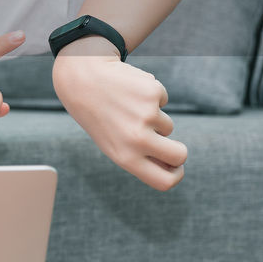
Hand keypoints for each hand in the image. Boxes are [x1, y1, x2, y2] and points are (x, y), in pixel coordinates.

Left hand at [51, 37, 186, 190]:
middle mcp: (137, 139)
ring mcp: (146, 115)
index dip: (176, 176)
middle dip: (179, 152)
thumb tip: (172, 165)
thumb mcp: (112, 144)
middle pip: (179, 156)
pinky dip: (152, 97)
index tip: (177, 168)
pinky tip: (131, 92)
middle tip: (168, 142)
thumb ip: (140, 158)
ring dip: (155, 119)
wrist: (83, 80)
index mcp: (125, 158)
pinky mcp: (152, 93)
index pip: (164, 181)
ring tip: (129, 109)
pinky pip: (164, 101)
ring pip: (168, 126)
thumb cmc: (99, 117)